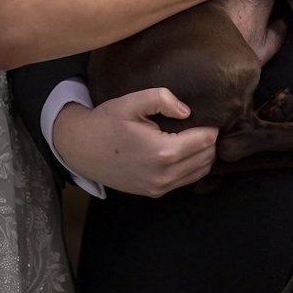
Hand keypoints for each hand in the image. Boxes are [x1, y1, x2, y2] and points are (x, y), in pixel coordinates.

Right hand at [53, 88, 217, 196]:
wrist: (81, 149)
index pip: (206, 140)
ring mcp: (159, 187)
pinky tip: (185, 148)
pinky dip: (193, 165)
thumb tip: (187, 111)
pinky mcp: (154, 192)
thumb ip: (162, 99)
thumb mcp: (131, 102)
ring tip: (196, 133)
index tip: (208, 112)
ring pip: (200, 171)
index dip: (211, 124)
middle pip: (207, 157)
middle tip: (203, 121)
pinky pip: (186, 180)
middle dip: (210, 138)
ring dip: (204, 153)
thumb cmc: (106, 122)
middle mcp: (164, 175)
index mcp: (162, 152)